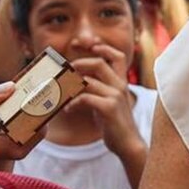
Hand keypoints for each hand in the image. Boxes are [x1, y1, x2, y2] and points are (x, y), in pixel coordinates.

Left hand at [66, 44, 143, 158]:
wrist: (127, 144)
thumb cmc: (114, 123)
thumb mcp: (107, 101)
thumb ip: (97, 89)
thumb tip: (76, 81)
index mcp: (121, 82)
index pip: (117, 56)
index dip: (103, 48)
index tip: (88, 45)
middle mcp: (120, 85)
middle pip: (99, 63)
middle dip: (79, 63)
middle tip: (66, 70)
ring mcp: (116, 96)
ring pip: (88, 81)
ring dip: (70, 86)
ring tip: (61, 93)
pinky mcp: (109, 108)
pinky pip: (85, 98)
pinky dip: (73, 102)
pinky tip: (68, 109)